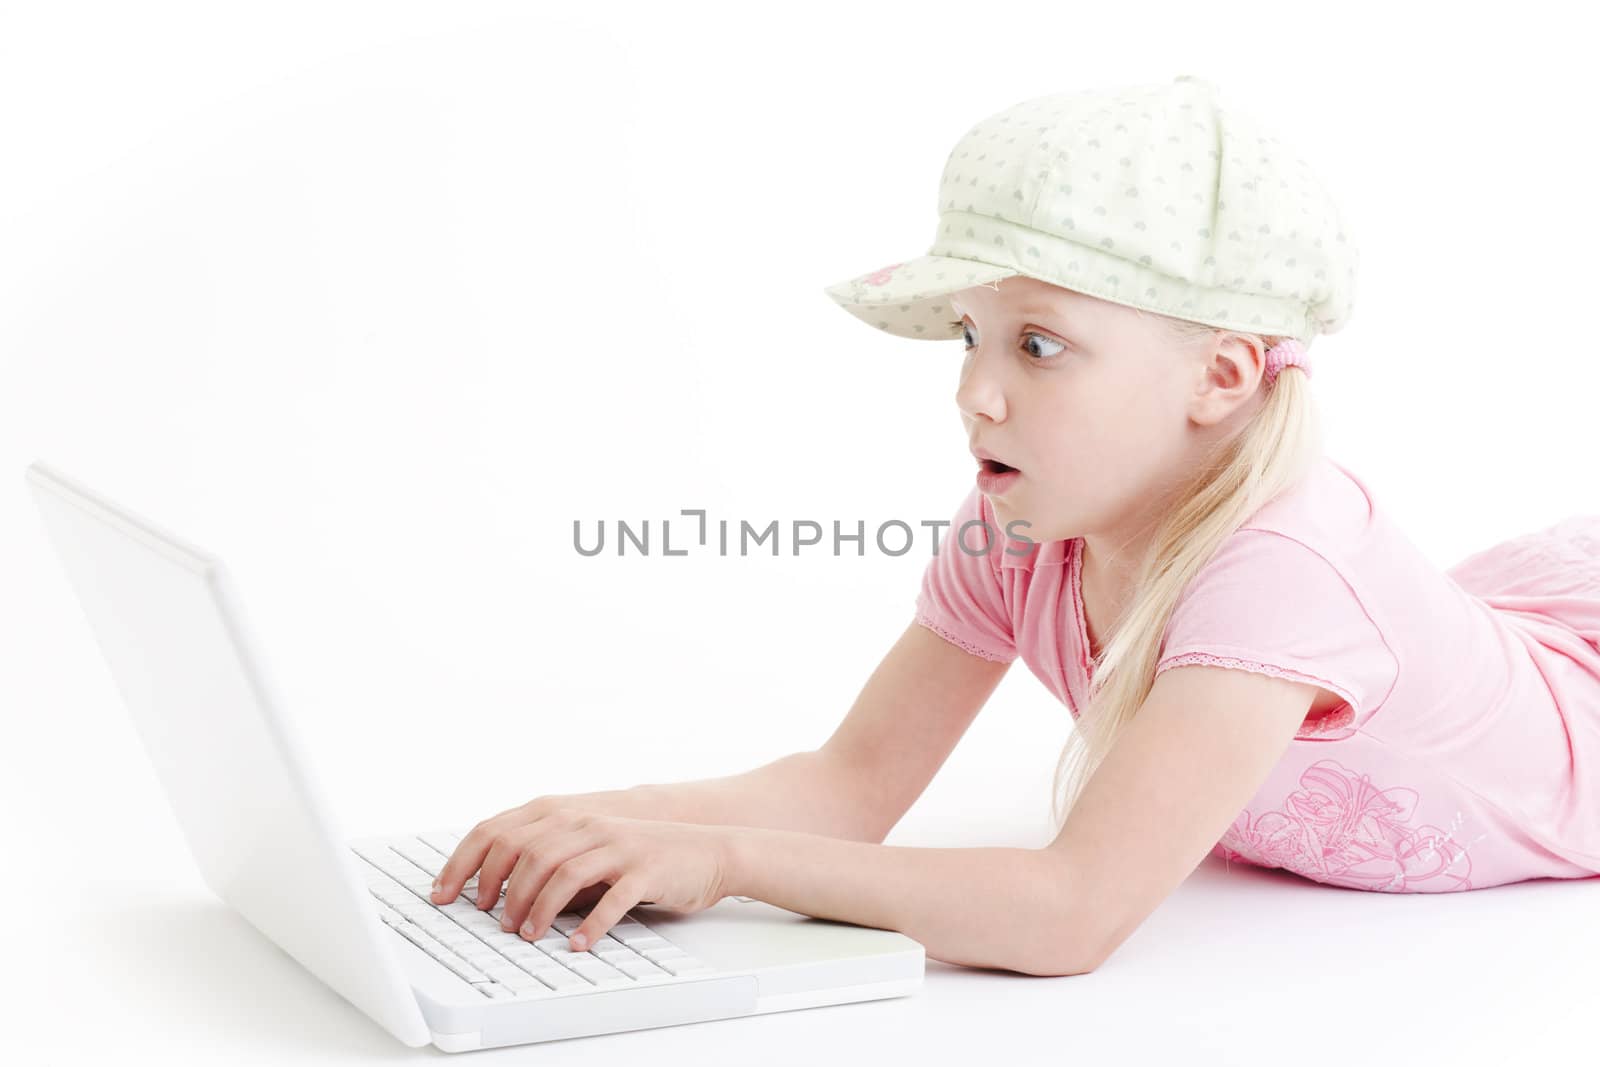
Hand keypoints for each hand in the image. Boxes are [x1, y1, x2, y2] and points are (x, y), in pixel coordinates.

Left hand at [431, 809, 734, 951]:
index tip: (443, 892)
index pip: (499, 830)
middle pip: (528, 852)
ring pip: (564, 873)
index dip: (465, 862)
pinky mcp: (645, 869)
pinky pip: (612, 898)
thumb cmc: (643, 856)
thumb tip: (496, 891)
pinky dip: (591, 924)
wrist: (709, 850)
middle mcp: (588, 825)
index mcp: (567, 816)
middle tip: (494, 921)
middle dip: (501, 889)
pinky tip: (578, 943)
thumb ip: (550, 861)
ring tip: (529, 935)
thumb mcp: (590, 849)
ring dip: (539, 908)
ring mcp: (617, 845)